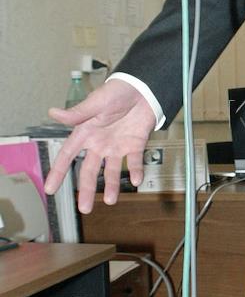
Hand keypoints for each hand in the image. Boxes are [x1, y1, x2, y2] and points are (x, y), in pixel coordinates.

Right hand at [43, 79, 156, 213]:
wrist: (142, 88)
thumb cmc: (116, 91)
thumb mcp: (95, 103)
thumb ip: (77, 113)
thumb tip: (53, 113)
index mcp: (85, 133)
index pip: (68, 156)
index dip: (58, 172)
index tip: (50, 189)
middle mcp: (99, 143)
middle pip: (90, 171)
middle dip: (86, 190)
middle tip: (84, 209)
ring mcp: (117, 146)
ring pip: (112, 171)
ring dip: (112, 186)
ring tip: (111, 200)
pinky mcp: (135, 145)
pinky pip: (134, 162)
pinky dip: (135, 171)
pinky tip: (136, 180)